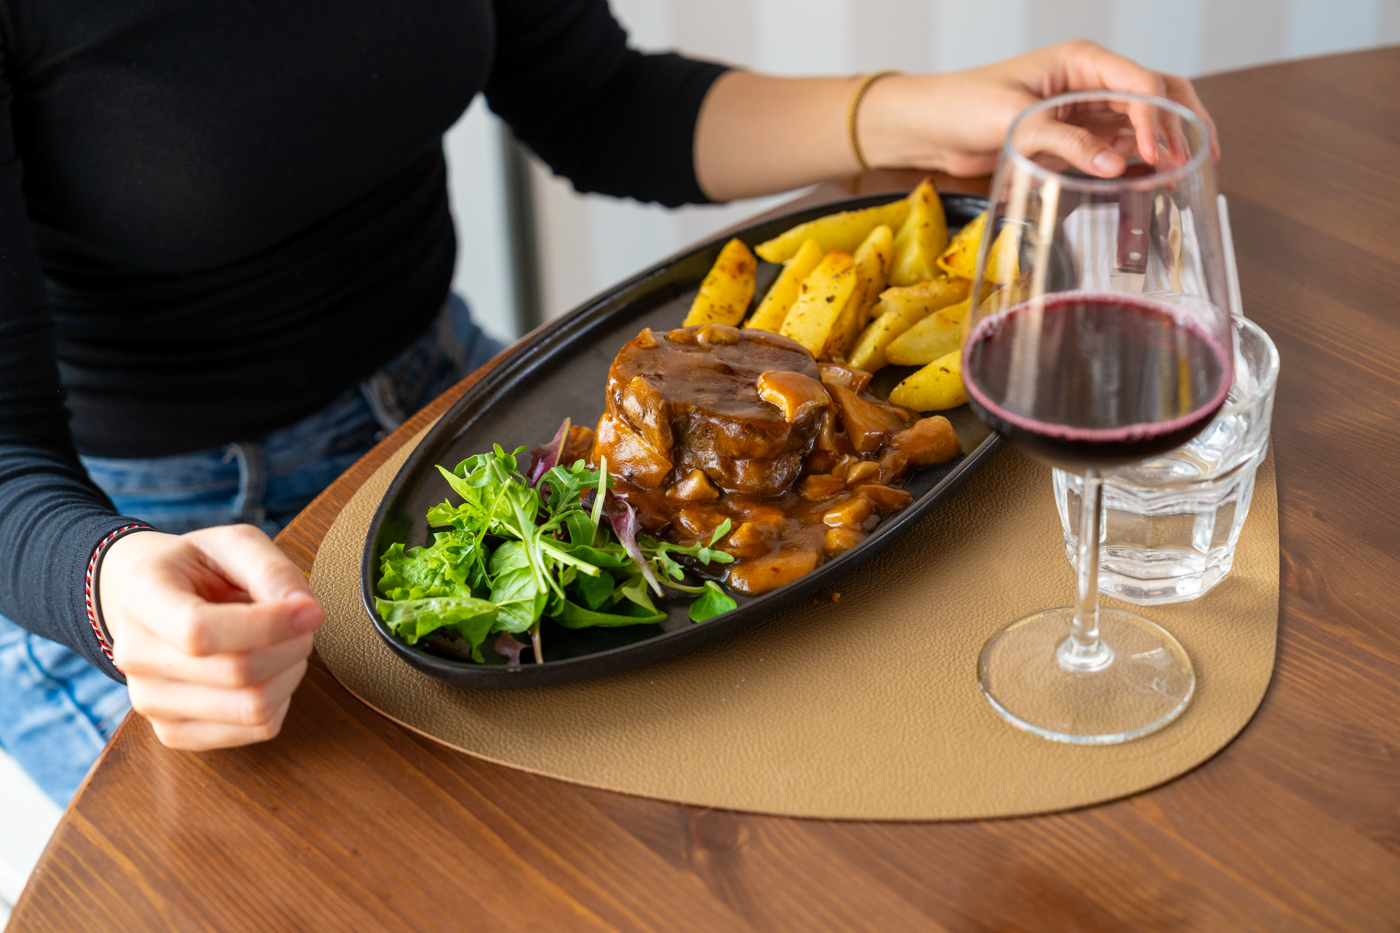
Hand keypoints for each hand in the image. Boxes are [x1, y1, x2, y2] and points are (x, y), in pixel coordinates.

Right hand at [98, 525, 324, 749]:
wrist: (159, 602)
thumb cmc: (202, 570)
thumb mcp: (235, 544)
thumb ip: (272, 570)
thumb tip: (307, 612)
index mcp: (141, 598)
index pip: (200, 632)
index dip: (268, 625)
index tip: (312, 610)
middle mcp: (134, 655)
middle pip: (237, 673)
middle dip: (291, 646)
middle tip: (303, 621)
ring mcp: (149, 701)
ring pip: (252, 708)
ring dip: (290, 673)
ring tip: (285, 643)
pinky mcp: (173, 732)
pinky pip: (254, 731)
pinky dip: (281, 700)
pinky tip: (270, 671)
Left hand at [860, 40, 1218, 178]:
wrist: (931, 125)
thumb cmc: (962, 105)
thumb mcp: (1013, 120)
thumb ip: (1064, 141)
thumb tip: (1114, 165)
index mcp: (1081, 61)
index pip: (1140, 83)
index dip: (1159, 119)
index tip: (1161, 155)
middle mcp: (1091, 81)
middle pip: (1158, 95)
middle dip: (1182, 126)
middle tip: (1198, 162)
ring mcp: (1087, 110)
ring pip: (1144, 123)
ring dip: (1165, 146)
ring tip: (1181, 178)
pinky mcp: (1075, 138)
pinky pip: (1118, 147)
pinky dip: (1138, 162)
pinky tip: (1151, 182)